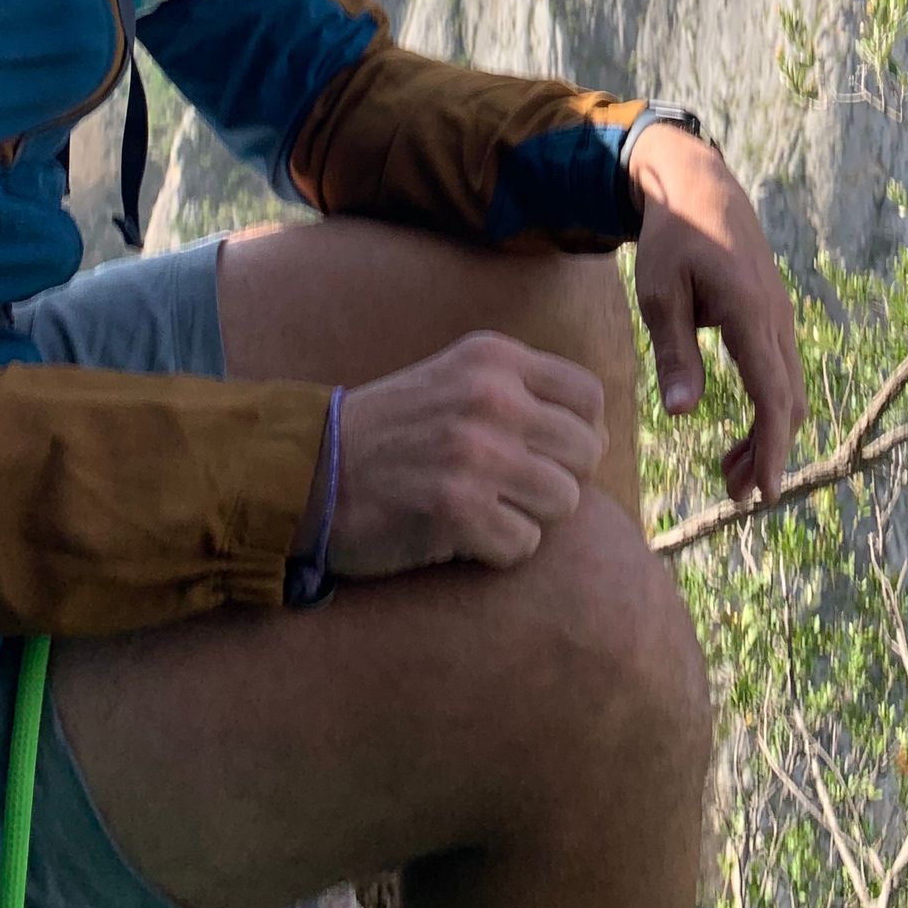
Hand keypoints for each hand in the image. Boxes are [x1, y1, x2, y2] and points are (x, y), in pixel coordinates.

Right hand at [319, 332, 606, 577]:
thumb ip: (522, 391)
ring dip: (528, 516)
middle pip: (585, 453)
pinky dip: (497, 549)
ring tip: (483, 508)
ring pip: (564, 501)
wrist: (309, 472)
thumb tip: (598, 434)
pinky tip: (459, 533)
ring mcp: (474, 452)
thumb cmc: (394, 433)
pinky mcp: (456, 508)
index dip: (577, 434)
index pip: (589, 398)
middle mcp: (490, 397)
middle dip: (555, 479)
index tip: (543, 453)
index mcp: (494, 358)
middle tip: (508, 489)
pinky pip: (524, 544)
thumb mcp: (458, 380)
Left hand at [630, 130, 807, 504]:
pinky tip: (741, 428)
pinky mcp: (773, 312)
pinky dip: (767, 407)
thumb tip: (683, 416)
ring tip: (731, 472)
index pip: (770, 396)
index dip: (770, 449)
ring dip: (767, 434)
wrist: (699, 183)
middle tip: (734, 495)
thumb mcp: (659, 292)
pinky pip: (780, 370)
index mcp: (748, 312)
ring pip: (787, 389)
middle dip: (767, 453)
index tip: (764, 494)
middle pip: (786, 401)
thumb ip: (674, 353)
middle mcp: (775, 317)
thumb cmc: (671, 237)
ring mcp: (779, 314)